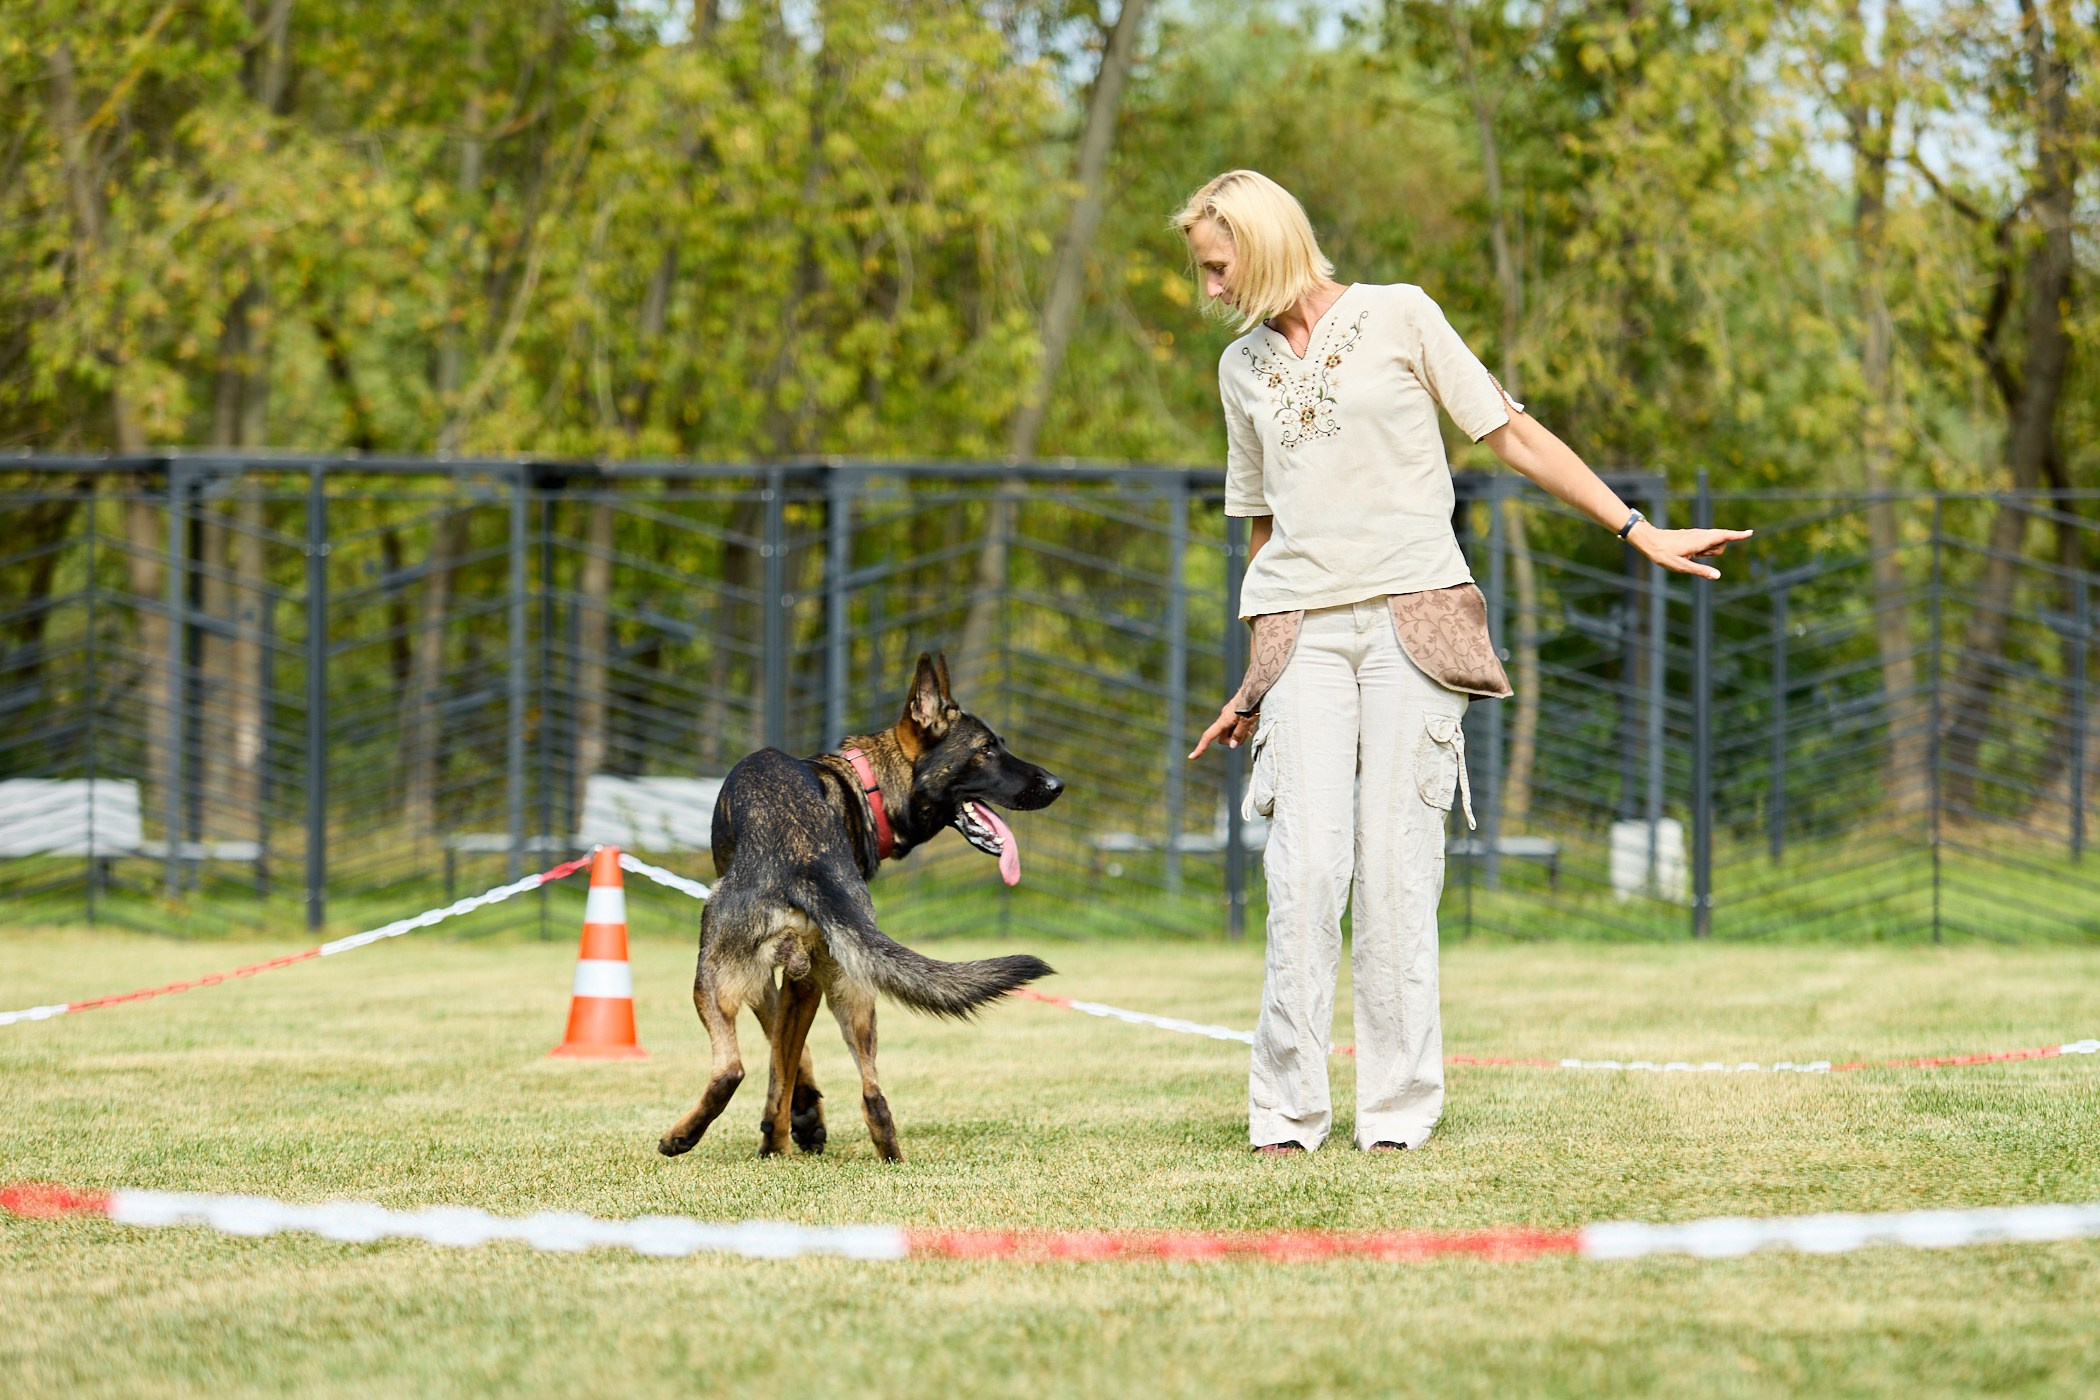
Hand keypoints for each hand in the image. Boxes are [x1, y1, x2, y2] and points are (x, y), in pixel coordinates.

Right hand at [1188, 702, 1257, 759]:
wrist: (1258, 685)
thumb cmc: (1252, 702)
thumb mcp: (1247, 721)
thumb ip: (1239, 734)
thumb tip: (1232, 746)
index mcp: (1224, 720)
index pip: (1208, 736)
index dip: (1200, 747)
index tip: (1191, 757)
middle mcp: (1224, 718)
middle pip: (1223, 738)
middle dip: (1233, 741)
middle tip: (1247, 735)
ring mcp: (1230, 714)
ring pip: (1231, 732)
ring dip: (1240, 734)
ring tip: (1251, 726)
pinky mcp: (1236, 711)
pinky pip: (1236, 725)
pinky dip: (1243, 727)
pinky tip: (1252, 721)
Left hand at [1628, 523, 1753, 579]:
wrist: (1650, 540)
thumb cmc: (1664, 554)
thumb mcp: (1681, 566)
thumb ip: (1701, 571)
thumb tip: (1717, 575)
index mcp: (1700, 540)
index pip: (1724, 536)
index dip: (1737, 535)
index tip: (1750, 533)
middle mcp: (1701, 534)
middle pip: (1721, 541)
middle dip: (1716, 551)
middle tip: (1698, 557)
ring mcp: (1697, 533)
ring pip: (1713, 542)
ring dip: (1708, 551)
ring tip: (1691, 555)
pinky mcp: (1693, 535)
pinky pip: (1705, 541)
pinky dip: (1703, 549)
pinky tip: (1689, 553)